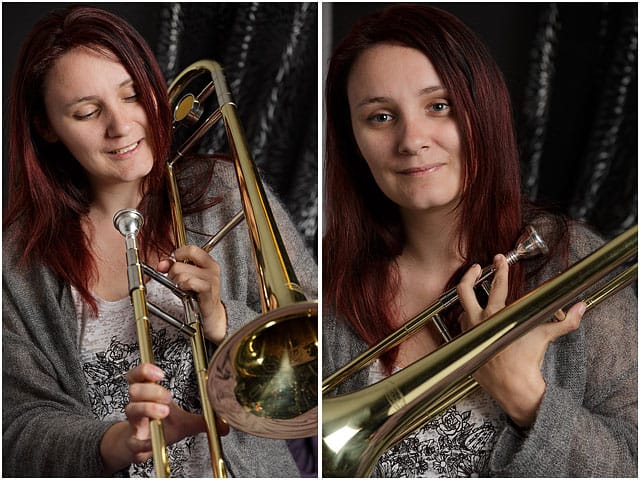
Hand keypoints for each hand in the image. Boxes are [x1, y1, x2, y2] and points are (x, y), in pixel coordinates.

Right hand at [100, 363, 228, 472]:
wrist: (139, 448)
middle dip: (152, 390)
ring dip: (147, 409)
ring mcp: (134, 424)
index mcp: (148, 395)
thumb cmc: (160, 428)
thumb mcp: (184, 422)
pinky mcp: (133, 443)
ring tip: (164, 411)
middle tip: (168, 396)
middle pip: (135, 390)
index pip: (138, 375)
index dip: (145, 370)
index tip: (161, 373)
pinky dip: (143, 439)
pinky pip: (134, 439)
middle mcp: (137, 406)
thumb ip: (203, 420)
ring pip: (131, 410)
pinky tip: (153, 440)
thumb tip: (226, 424)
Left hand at [157, 245, 226, 342]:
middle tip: (178, 281)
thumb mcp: (187, 277)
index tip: (174, 263)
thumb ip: (174, 266)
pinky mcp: (208, 289)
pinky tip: (187, 292)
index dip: (178, 255)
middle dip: (173, 273)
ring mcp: (211, 278)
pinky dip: (184, 287)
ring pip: (181, 274)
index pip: (191, 249)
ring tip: (183, 288)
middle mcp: (211, 268)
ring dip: (177, 283)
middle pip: (181, 263)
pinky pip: (189, 282)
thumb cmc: (200, 294)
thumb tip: (162, 264)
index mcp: (208, 261)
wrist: (211, 313)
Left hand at [456, 254, 585, 427]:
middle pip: (465, 291)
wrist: (514, 386)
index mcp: (497, 315)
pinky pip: (462, 328)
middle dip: (470, 275)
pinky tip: (474, 318)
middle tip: (477, 267)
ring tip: (476, 294)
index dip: (501, 270)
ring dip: (469, 301)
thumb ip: (565, 321)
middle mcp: (479, 322)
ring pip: (462, 310)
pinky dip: (468, 321)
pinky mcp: (466, 346)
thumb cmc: (528, 360)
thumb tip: (582, 307)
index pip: (498, 285)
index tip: (500, 259)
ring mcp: (469, 334)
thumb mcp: (545, 336)